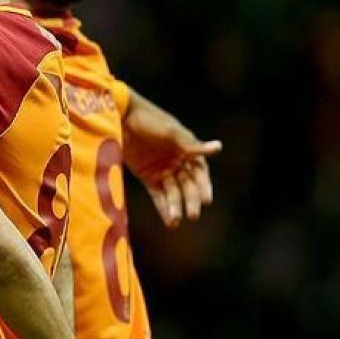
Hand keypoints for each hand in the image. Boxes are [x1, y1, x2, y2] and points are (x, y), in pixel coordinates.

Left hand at [122, 90, 220, 227]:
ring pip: (172, 192)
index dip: (203, 187)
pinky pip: (157, 194)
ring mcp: (162, 170)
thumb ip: (191, 145)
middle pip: (187, 185)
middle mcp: (177, 162)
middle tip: (193, 215)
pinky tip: (168, 220)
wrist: (121, 117)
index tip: (206, 200)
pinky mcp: (146, 175)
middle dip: (190, 201)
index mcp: (187, 150)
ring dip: (175, 206)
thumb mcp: (171, 132)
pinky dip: (163, 206)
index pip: (200, 173)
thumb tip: (218, 148)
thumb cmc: (150, 120)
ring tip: (175, 220)